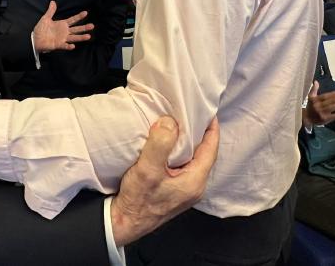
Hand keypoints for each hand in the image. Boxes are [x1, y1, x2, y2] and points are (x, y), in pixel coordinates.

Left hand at [32, 1, 93, 52]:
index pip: (73, 20)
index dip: (79, 16)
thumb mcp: (45, 18)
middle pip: (76, 29)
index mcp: (62, 24)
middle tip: (92, 26)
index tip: (86, 12)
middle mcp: (65, 32)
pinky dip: (68, 46)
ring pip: (74, 37)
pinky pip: (64, 46)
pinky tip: (73, 46)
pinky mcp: (58, 45)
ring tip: (88, 36)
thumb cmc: (41, 29)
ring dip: (81, 37)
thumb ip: (51, 11)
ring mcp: (62, 38)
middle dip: (84, 28)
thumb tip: (53, 2)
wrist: (35, 39)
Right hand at [110, 116, 219, 246]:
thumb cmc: (137, 202)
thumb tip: (169, 122)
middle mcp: (193, 185)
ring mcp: (184, 188)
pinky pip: (181, 163)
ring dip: (186, 141)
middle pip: (203, 153)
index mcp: (194, 181)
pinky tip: (167, 143)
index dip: (211, 128)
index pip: (211, 149)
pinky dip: (177, 150)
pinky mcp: (173, 188)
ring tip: (178, 123)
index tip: (208, 112)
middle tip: (191, 114)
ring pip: (191, 158)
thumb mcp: (147, 170)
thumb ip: (160, 144)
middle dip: (198, 132)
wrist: (124, 222)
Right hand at [305, 81, 334, 125]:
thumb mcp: (311, 97)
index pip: (324, 96)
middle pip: (328, 102)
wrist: (306, 118)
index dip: (332, 94)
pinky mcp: (323, 119)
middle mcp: (317, 106)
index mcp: (314, 100)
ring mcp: (320, 113)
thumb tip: (316, 81)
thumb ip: (314, 89)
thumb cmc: (310, 106)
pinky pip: (331, 117)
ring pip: (330, 108)